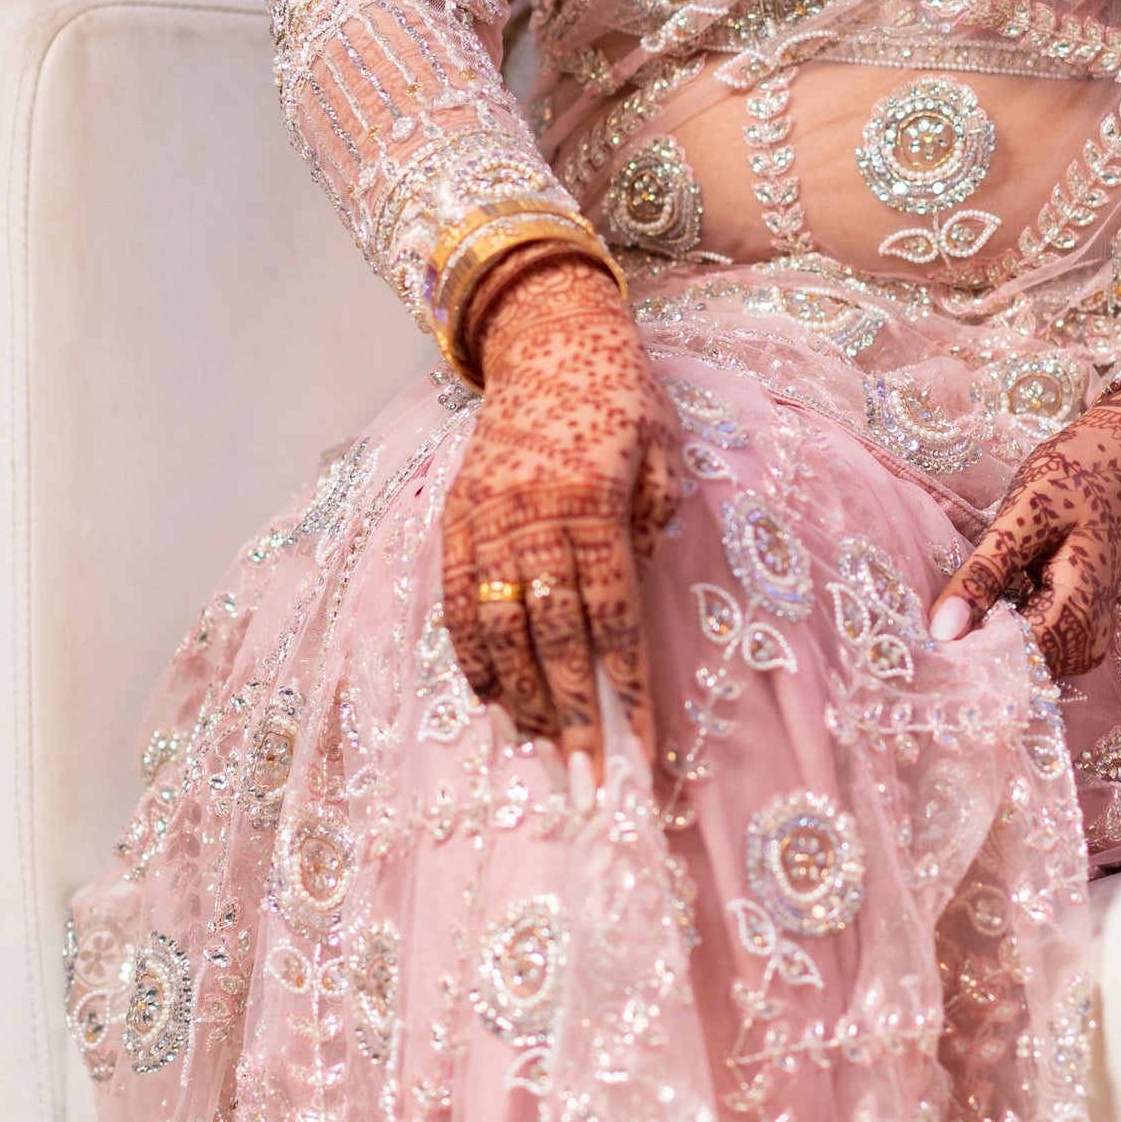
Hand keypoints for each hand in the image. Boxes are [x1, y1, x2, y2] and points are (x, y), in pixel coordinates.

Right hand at [441, 256, 681, 782]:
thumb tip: (642, 589)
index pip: (610, 615)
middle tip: (585, 783)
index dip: (623, 685)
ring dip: (520, 697)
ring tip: (540, 751)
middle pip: (551, 636)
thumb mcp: (664, 449)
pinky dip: (470, 654)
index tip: (638, 746)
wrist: (548, 338)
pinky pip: (456, 599)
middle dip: (572, 714)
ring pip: (497, 627)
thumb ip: (655, 518)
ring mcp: (485, 519)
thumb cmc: (622, 397)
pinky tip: (490, 698)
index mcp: (589, 500)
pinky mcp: (456, 517)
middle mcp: (530, 515)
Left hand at [933, 381, 1120, 681]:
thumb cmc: (1070, 481)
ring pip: (1021, 663)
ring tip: (948, 618)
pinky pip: (1029, 648)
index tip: (922, 646)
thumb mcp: (1021, 516)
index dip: (966, 657)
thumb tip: (940, 630)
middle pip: (1018, 669)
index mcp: (1080, 611)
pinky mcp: (1075, 633)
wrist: (1117, 466)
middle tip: (925, 630)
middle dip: (971, 653)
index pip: (1014, 662)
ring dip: (983, 644)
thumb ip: (984, 573)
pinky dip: (999, 633)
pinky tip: (976, 611)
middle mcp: (1089, 639)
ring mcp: (1086, 640)